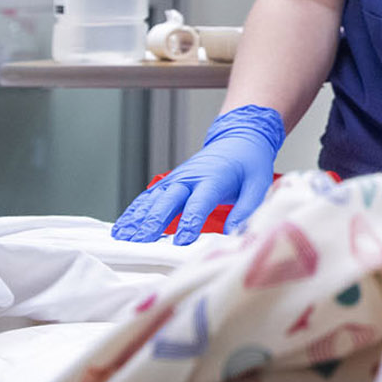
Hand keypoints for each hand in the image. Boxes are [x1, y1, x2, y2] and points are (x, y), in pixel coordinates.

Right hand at [111, 104, 283, 244]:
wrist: (239, 140)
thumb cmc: (249, 164)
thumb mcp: (259, 183)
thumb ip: (247, 208)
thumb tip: (236, 233)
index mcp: (214, 177)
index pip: (199, 202)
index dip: (189, 221)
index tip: (181, 241)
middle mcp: (190, 178)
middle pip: (169, 200)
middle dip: (154, 221)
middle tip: (142, 241)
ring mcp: (176, 180)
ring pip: (153, 199)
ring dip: (138, 218)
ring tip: (124, 238)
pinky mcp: (169, 183)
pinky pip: (148, 198)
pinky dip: (134, 212)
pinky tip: (122, 228)